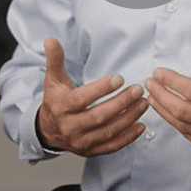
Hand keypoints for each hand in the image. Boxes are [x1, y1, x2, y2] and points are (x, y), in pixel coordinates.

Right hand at [37, 37, 147, 156]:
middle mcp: (71, 126)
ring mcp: (81, 141)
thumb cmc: (55, 101)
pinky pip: (112, 146)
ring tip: (143, 103)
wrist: (48, 130)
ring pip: (108, 131)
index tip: (119, 78)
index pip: (82, 99)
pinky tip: (140, 125)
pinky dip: (128, 137)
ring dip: (129, 118)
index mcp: (62, 107)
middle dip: (121, 103)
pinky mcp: (90, 150)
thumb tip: (51, 40)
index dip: (101, 89)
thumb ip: (55, 59)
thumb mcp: (53, 79)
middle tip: (137, 90)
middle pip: (99, 116)